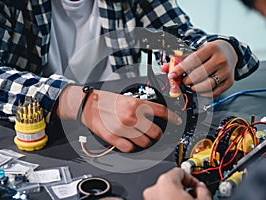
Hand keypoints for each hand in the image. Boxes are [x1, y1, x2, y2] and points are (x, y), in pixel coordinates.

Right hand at [57, 85, 181, 152]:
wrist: (88, 105)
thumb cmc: (106, 101)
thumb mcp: (126, 98)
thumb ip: (140, 106)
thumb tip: (154, 114)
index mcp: (136, 104)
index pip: (161, 111)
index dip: (172, 117)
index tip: (177, 121)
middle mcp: (131, 116)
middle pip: (155, 132)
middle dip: (158, 135)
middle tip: (156, 134)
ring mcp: (123, 128)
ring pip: (145, 142)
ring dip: (146, 142)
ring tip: (143, 139)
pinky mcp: (114, 138)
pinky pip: (130, 148)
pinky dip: (132, 147)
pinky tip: (130, 142)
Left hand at [143, 167, 211, 199]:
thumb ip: (203, 189)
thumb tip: (202, 187)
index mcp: (165, 181)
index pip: (181, 170)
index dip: (192, 178)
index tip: (198, 186)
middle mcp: (153, 189)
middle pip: (172, 181)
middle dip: (183, 187)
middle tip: (193, 196)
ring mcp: (149, 198)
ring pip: (164, 191)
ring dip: (175, 195)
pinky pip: (159, 198)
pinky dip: (167, 199)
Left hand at [164, 40, 237, 96]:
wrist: (229, 51)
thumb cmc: (210, 52)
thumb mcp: (196, 50)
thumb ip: (180, 59)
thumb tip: (165, 68)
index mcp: (211, 48)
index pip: (193, 60)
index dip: (180, 69)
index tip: (172, 75)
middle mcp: (220, 59)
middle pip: (199, 74)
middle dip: (187, 80)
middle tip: (183, 81)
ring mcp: (226, 71)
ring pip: (207, 85)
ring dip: (195, 88)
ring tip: (191, 85)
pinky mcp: (230, 81)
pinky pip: (215, 92)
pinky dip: (205, 93)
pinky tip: (200, 89)